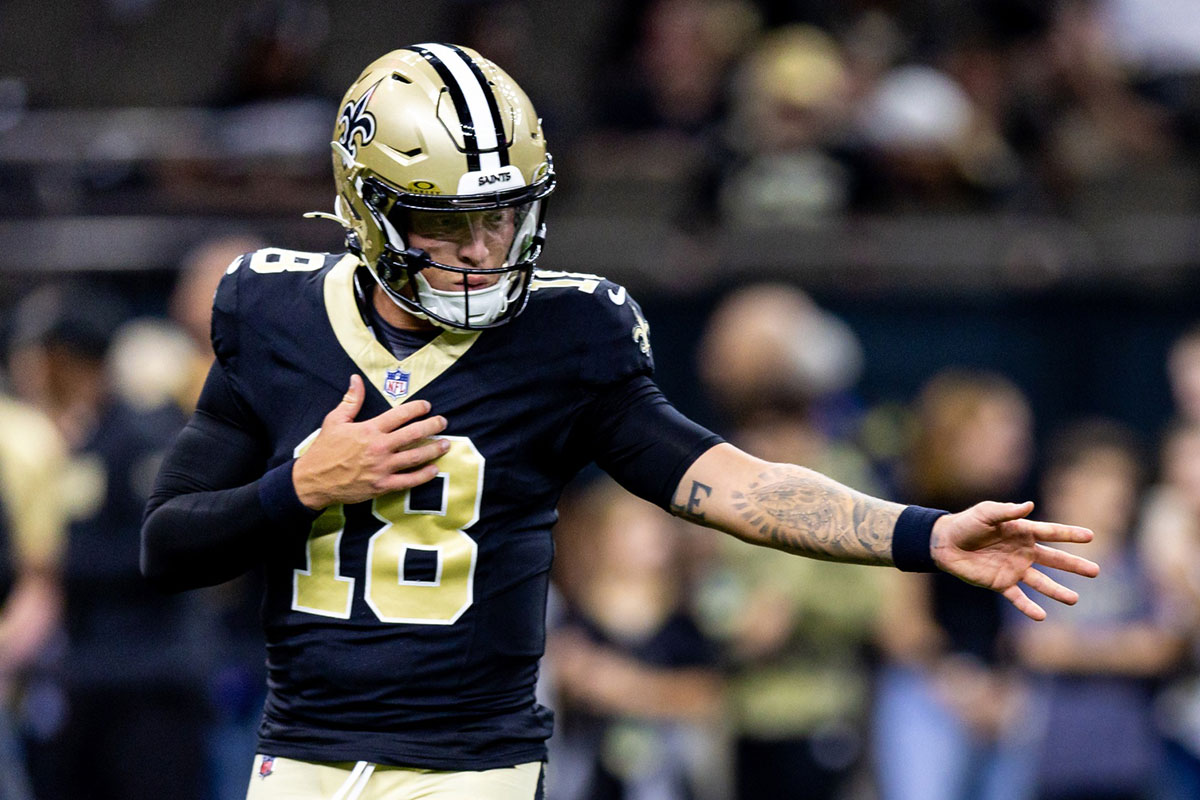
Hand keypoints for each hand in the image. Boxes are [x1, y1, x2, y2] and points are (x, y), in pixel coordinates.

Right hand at [293, 375, 448, 509]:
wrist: (313, 481)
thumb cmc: (324, 450)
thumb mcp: (335, 420)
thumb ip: (351, 400)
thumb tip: (356, 379)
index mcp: (369, 429)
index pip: (400, 415)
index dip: (417, 408)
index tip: (427, 406)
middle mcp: (379, 447)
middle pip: (414, 434)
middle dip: (432, 426)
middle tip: (443, 422)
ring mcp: (382, 468)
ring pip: (415, 457)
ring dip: (433, 449)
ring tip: (446, 444)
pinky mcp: (382, 486)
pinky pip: (408, 481)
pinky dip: (423, 475)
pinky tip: (434, 469)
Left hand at [931, 501, 1098, 620]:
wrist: (945, 543)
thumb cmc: (966, 523)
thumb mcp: (986, 513)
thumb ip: (1008, 511)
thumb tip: (1029, 505)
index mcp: (1022, 532)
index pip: (1051, 533)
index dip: (1070, 534)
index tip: (1091, 536)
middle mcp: (1023, 552)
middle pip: (1054, 559)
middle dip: (1074, 565)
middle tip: (1096, 571)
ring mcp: (1014, 569)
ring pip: (1041, 582)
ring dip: (1057, 591)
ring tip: (1074, 600)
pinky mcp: (1001, 583)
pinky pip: (1018, 598)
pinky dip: (1029, 607)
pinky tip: (1042, 616)